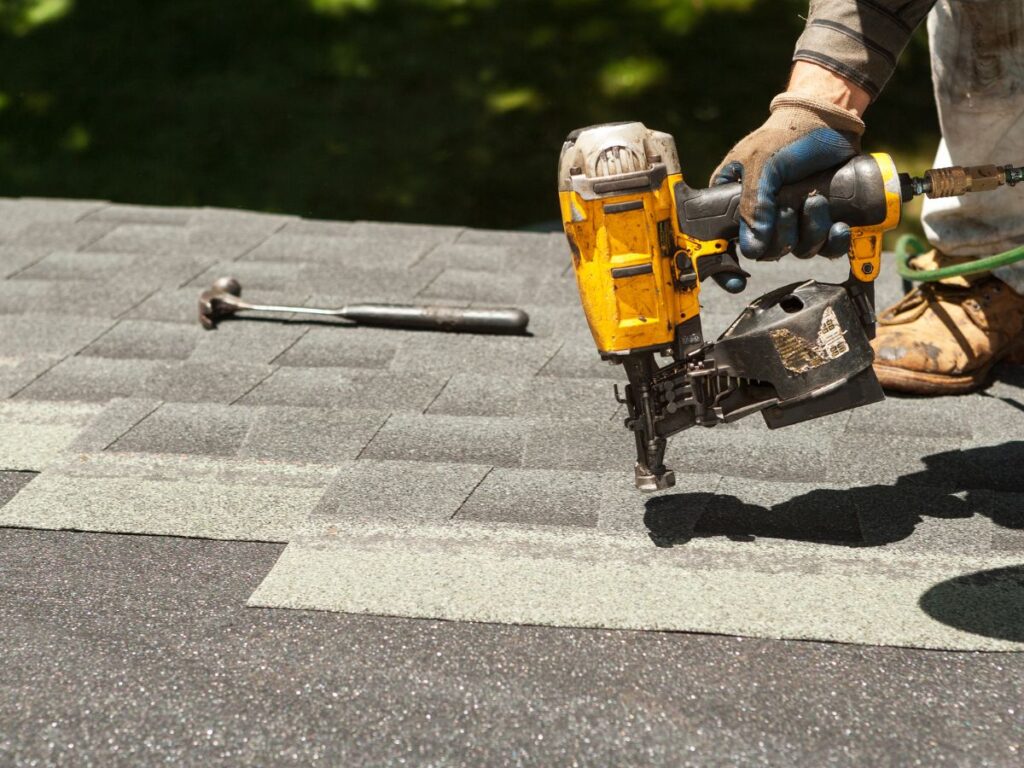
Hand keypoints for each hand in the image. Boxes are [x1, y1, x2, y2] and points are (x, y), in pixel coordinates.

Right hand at [711, 92, 865, 260]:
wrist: (831, 119)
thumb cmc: (788, 133)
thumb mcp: (762, 164)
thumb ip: (753, 204)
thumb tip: (751, 248)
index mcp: (734, 201)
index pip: (720, 242)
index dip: (724, 266)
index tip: (735, 280)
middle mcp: (761, 215)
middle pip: (765, 252)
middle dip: (783, 237)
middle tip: (789, 209)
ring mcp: (791, 219)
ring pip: (796, 251)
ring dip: (811, 233)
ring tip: (817, 202)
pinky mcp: (819, 220)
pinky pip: (824, 248)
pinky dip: (833, 242)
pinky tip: (839, 226)